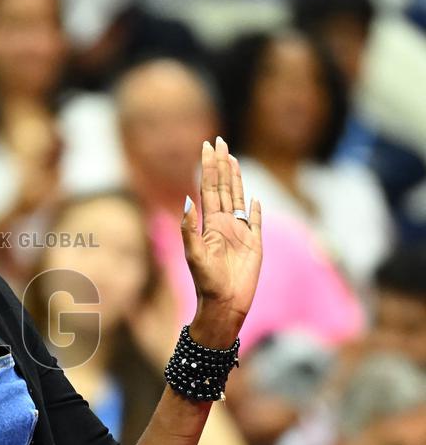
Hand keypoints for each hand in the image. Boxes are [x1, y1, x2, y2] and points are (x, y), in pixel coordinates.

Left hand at [181, 137, 262, 347]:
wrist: (224, 304)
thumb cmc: (206, 283)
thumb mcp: (194, 254)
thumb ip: (190, 228)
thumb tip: (187, 201)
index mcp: (209, 224)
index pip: (209, 188)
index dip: (209, 167)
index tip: (207, 146)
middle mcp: (224, 224)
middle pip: (223, 187)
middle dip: (221, 164)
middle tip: (220, 141)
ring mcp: (240, 233)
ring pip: (238, 198)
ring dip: (236, 178)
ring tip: (232, 159)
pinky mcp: (255, 244)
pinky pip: (256, 222)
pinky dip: (256, 210)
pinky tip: (255, 199)